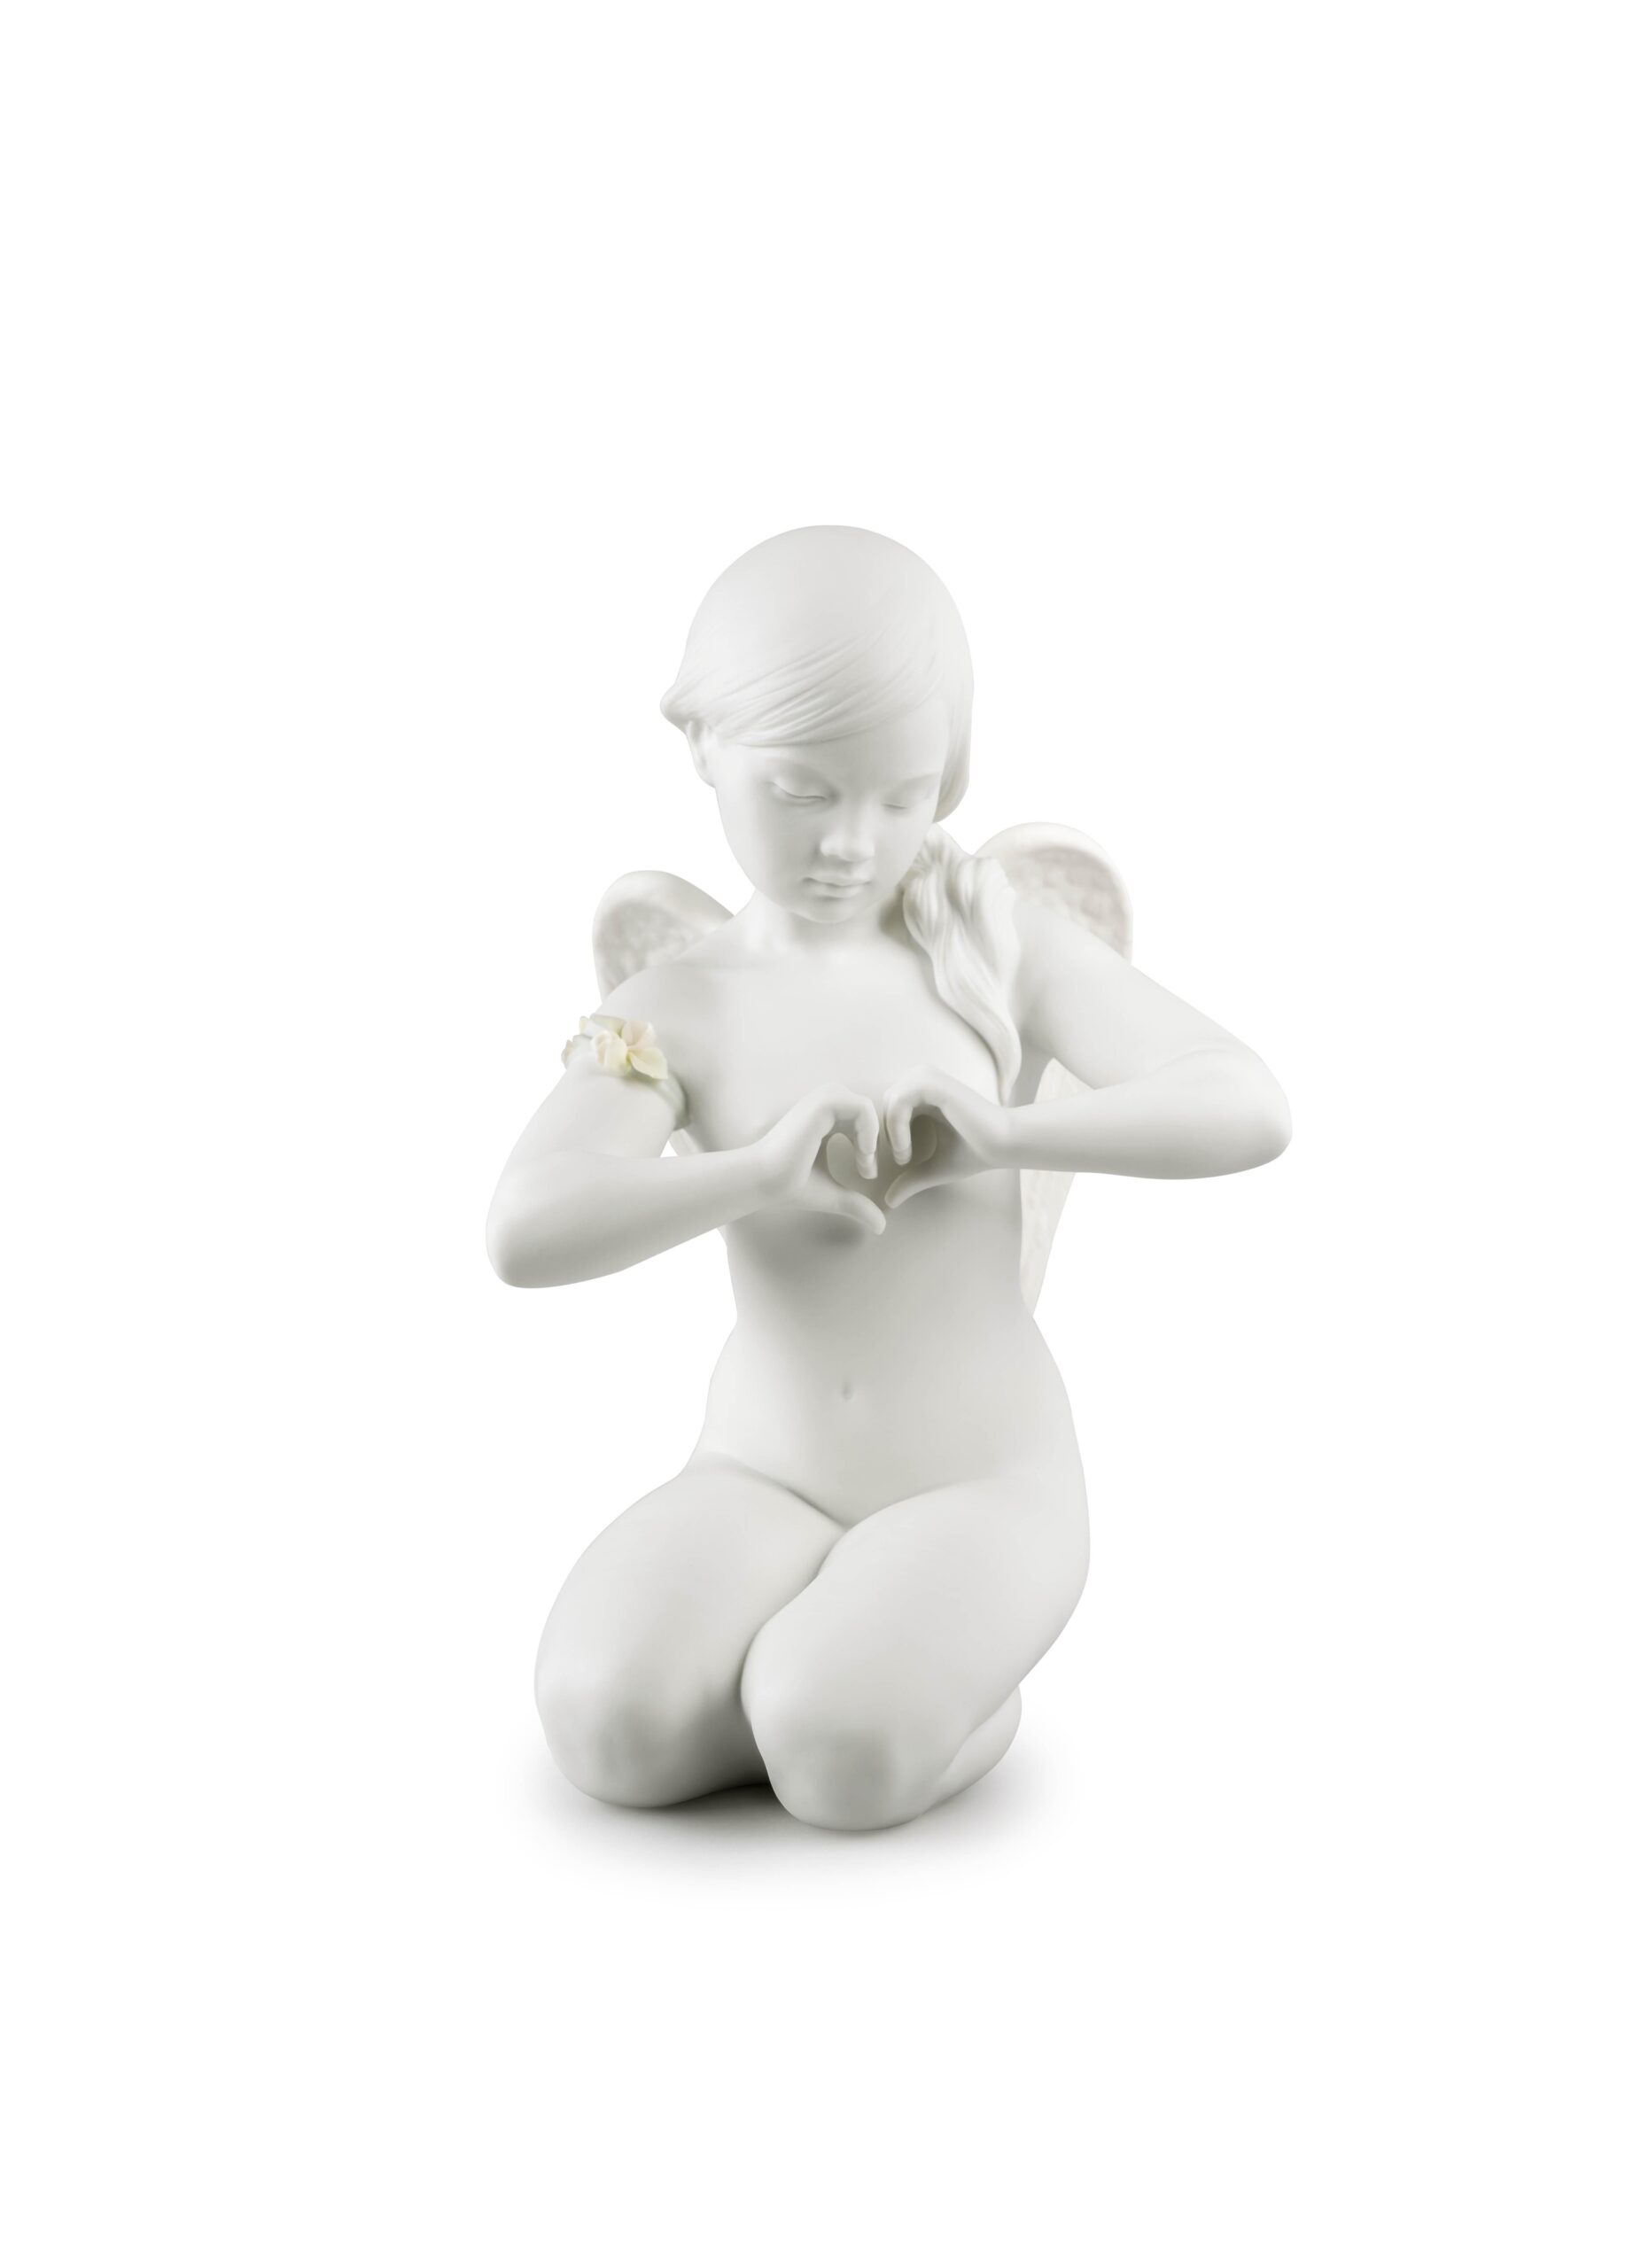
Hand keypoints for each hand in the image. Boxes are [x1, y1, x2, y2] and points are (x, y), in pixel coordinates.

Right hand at [750, 1083, 885, 1234]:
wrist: (762, 1182)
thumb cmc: (790, 1186)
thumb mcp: (833, 1195)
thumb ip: (857, 1204)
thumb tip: (881, 1228)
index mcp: (825, 1119)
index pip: (865, 1119)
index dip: (873, 1145)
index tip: (866, 1174)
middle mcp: (823, 1105)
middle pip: (869, 1110)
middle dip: (878, 1138)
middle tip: (867, 1168)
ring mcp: (822, 1101)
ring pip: (868, 1105)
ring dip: (875, 1134)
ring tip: (865, 1161)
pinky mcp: (821, 1105)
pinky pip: (862, 1107)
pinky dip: (870, 1131)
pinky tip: (862, 1154)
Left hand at [881, 1066, 1009, 1209]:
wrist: (1003, 1145)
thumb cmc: (973, 1154)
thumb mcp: (933, 1168)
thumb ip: (910, 1180)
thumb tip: (888, 1202)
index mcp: (922, 1095)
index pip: (884, 1109)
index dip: (882, 1137)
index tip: (895, 1163)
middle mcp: (923, 1080)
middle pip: (880, 1105)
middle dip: (881, 1136)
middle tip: (899, 1162)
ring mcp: (928, 1078)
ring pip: (887, 1101)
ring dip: (888, 1133)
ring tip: (904, 1157)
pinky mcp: (934, 1083)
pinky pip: (898, 1101)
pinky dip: (896, 1128)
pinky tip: (906, 1150)